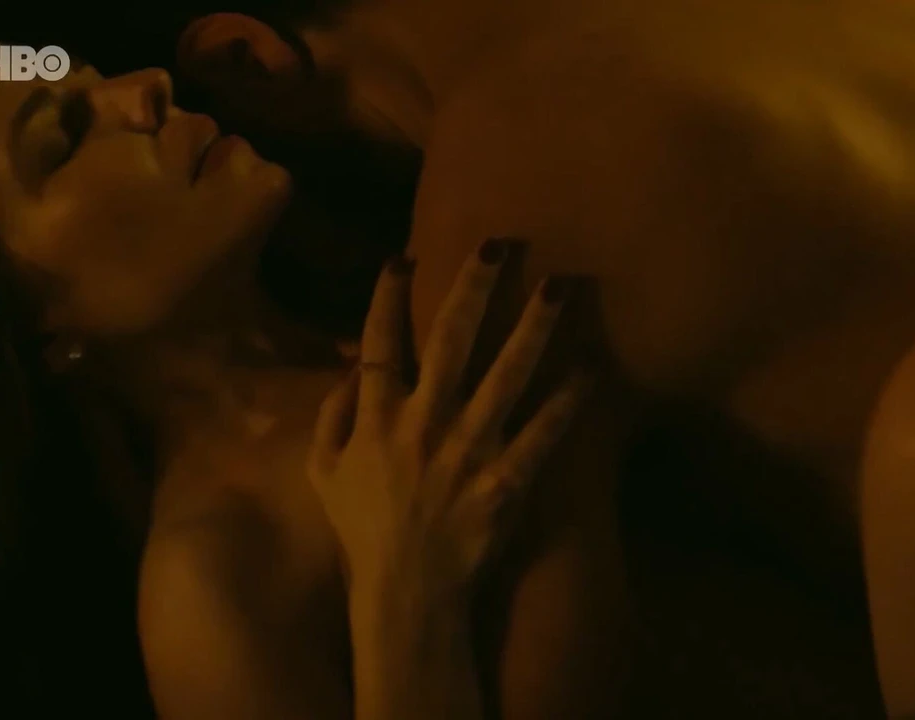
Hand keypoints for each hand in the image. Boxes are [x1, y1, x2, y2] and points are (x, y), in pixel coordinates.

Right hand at [307, 241, 587, 601]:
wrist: (405, 594)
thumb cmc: (363, 531)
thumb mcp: (323, 474)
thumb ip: (330, 417)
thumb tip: (349, 367)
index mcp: (376, 419)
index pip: (379, 344)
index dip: (388, 297)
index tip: (404, 256)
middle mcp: (422, 425)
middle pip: (449, 342)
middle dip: (474, 288)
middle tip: (502, 244)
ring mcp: (467, 452)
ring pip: (504, 376)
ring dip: (533, 328)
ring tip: (560, 287)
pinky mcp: (504, 483)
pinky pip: (541, 435)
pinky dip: (566, 403)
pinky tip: (591, 369)